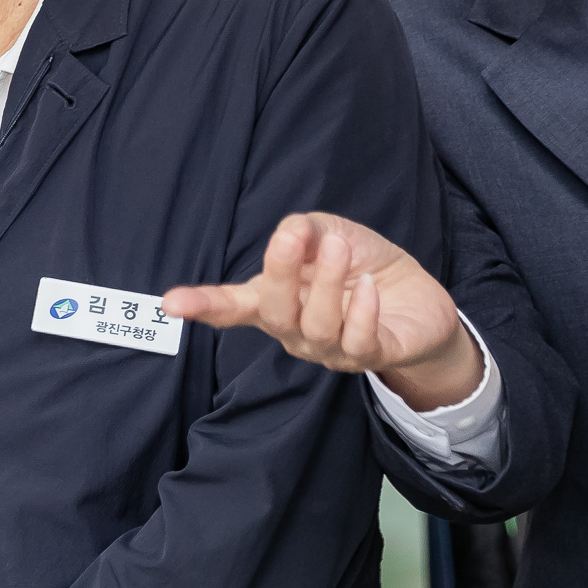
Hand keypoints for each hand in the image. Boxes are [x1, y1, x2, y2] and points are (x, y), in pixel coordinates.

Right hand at [161, 212, 481, 409]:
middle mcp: (294, 331)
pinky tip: (369, 287)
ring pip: (315, 326)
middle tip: (294, 236)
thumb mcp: (332, 234)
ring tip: (341, 249)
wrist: (417, 300)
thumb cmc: (362, 266)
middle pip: (273, 313)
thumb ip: (307, 230)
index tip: (170, 303)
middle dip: (280, 272)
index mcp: (275, 301)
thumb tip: (292, 230)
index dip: (201, 305)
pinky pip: (356, 341)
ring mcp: (328, 349)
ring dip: (327, 283)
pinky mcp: (368, 357)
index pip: (230, 308)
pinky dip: (361, 311)